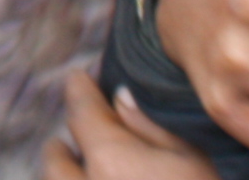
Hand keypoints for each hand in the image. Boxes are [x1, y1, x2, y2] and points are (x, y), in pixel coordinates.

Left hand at [46, 72, 220, 179]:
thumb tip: (120, 97)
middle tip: (81, 140)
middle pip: (55, 157)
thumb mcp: (193, 161)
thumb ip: (151, 126)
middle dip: (66, 145)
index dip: (80, 90)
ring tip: (83, 172)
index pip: (81, 111)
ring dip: (63, 176)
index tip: (79, 78)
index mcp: (109, 159)